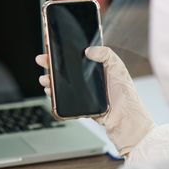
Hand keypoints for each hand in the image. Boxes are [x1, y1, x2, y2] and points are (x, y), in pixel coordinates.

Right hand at [35, 46, 152, 154]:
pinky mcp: (79, 105)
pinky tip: (51, 91)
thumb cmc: (126, 96)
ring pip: (62, 84)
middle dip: (52, 64)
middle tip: (43, 60)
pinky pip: (63, 99)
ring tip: (46, 78)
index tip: (54, 47)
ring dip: (50, 80)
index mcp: (97, 68)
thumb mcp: (118, 68)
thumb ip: (106, 54)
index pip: (77, 56)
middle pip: (66, 69)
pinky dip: (55, 95)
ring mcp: (83, 93)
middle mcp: (88, 80)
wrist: (126, 121)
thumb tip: (89, 50)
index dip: (64, 52)